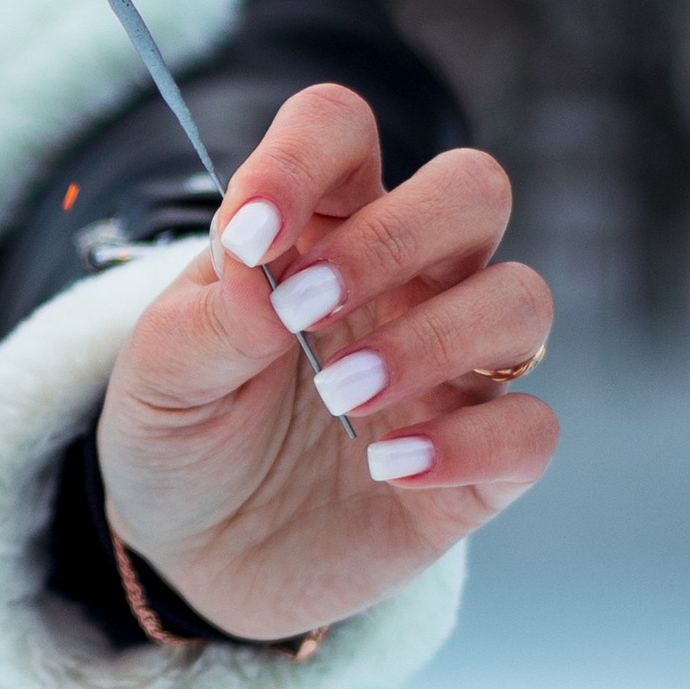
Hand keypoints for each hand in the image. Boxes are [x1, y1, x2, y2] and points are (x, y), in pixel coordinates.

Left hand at [97, 83, 556, 642]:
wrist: (193, 559)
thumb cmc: (181, 438)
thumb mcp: (158, 378)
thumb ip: (207, 319)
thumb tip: (265, 271)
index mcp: (316, 229)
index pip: (340, 129)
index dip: (304, 158)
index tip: (253, 234)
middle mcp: (403, 281)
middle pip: (472, 190)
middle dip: (396, 240)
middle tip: (307, 314)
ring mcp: (450, 368)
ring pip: (521, 299)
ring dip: (433, 340)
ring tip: (340, 397)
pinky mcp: (479, 462)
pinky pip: (531, 427)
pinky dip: (470, 443)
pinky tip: (388, 469)